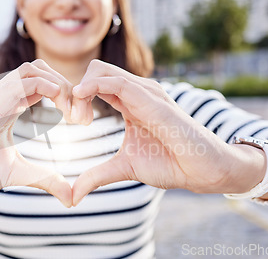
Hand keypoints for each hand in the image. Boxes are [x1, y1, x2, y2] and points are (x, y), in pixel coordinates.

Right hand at [0, 60, 74, 218]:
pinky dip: (51, 90)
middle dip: (69, 89)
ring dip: (61, 87)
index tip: (83, 122)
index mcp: (6, 106)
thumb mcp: (17, 173)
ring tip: (74, 115)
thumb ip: (45, 179)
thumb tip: (72, 197)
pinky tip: (63, 112)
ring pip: (34, 69)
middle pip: (41, 70)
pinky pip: (25, 82)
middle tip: (83, 118)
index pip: (43, 85)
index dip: (67, 97)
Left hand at [71, 60, 265, 205]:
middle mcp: (136, 91)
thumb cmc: (169, 164)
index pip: (94, 84)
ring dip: (81, 90)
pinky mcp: (152, 99)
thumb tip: (72, 196)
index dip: (75, 97)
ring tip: (78, 119)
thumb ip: (96, 176)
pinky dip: (93, 88)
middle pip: (94, 70)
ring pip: (101, 71)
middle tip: (70, 118)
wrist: (201, 170)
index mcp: (128, 102)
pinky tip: (85, 111)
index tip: (66, 120)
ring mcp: (145, 92)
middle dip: (74, 90)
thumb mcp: (123, 168)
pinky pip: (117, 82)